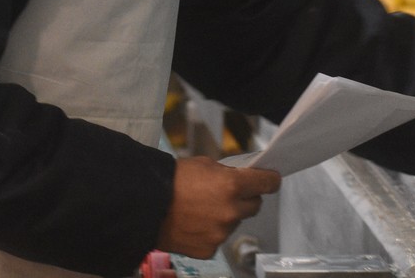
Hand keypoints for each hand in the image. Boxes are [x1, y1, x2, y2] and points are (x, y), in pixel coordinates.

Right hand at [157, 157, 280, 257]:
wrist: (145, 205)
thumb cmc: (171, 180)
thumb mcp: (204, 165)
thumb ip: (228, 174)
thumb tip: (242, 179)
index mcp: (233, 185)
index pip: (268, 183)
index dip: (270, 180)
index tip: (270, 180)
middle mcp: (231, 211)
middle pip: (255, 205)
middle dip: (246, 198)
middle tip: (229, 194)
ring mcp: (221, 233)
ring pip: (235, 223)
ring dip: (227, 216)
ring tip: (202, 209)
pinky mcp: (210, 249)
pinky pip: (218, 239)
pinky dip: (211, 233)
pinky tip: (195, 224)